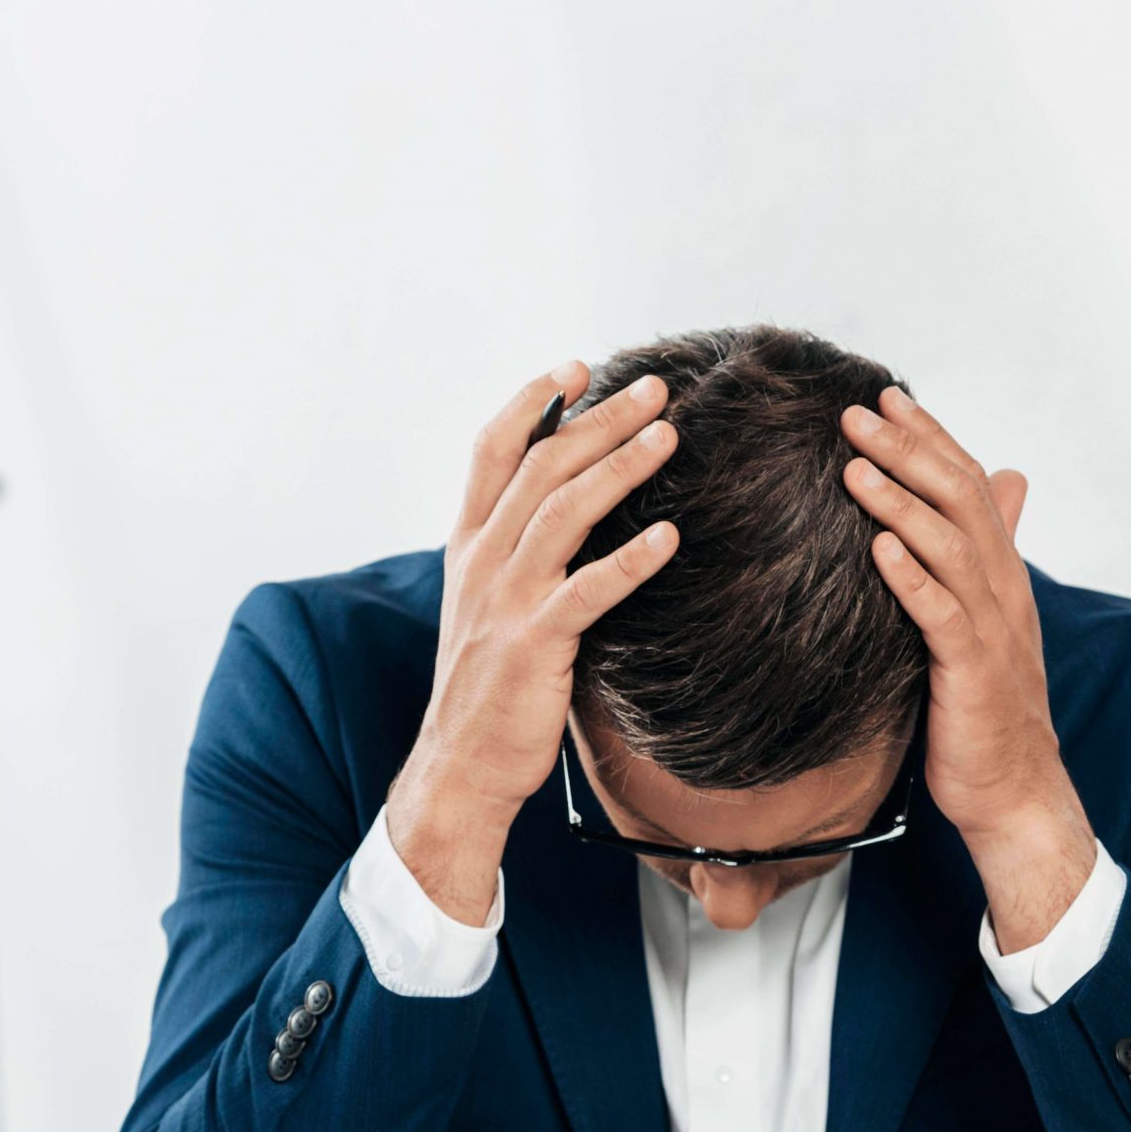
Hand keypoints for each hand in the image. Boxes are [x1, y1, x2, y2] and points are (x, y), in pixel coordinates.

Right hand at [386, 364, 682, 921]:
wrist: (461, 764)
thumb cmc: (488, 687)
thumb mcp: (489, 605)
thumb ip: (518, 555)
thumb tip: (573, 511)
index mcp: (468, 544)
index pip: (492, 449)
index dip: (531, 400)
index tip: (575, 366)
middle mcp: (482, 560)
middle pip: (541, 465)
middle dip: (598, 418)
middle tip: (654, 387)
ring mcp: (506, 598)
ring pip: (564, 511)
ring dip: (620, 466)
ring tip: (669, 434)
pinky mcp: (535, 642)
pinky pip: (588, 589)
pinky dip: (630, 559)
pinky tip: (668, 536)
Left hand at [840, 387, 1094, 952]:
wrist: (1012, 787)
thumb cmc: (982, 706)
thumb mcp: (978, 624)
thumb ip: (973, 564)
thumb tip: (984, 505)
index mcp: (1002, 572)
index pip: (969, 483)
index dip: (930, 438)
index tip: (886, 397)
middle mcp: (1003, 588)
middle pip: (959, 498)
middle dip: (909, 451)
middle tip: (857, 413)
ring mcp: (991, 628)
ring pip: (949, 546)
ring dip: (900, 502)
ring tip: (854, 468)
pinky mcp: (971, 671)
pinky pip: (941, 614)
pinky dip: (910, 577)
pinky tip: (877, 548)